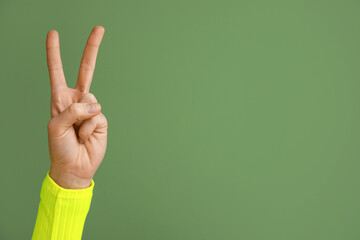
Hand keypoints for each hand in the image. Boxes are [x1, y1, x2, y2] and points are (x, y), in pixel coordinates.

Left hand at [46, 26, 107, 188]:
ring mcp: (91, 110)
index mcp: (60, 99)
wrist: (75, 168)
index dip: (54, 53)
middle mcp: (77, 101)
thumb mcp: (55, 127)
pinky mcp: (101, 120)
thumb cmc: (60, 148)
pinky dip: (90, 129)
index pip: (57, 71)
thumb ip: (72, 110)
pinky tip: (86, 137)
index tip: (53, 33)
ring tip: (77, 135)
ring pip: (91, 101)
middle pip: (86, 70)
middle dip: (92, 48)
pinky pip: (98, 116)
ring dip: (82, 121)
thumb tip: (94, 104)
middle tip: (99, 28)